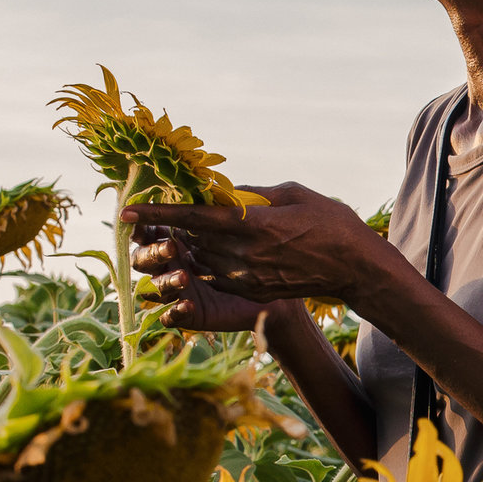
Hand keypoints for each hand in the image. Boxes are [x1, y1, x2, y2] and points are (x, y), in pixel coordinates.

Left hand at [123, 182, 395, 324]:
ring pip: (203, 258)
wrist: (357, 270)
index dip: (157, 214)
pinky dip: (213, 261)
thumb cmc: (332, 224)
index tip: (125, 212)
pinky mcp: (254, 291)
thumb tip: (223, 190)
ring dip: (192, 245)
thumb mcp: (293, 194)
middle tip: (155, 216)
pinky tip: (219, 251)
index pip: (193, 217)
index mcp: (253, 225)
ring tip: (189, 233)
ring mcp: (248, 277)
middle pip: (192, 239)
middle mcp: (245, 255)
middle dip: (173, 228)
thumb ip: (253, 193)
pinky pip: (220, 274)